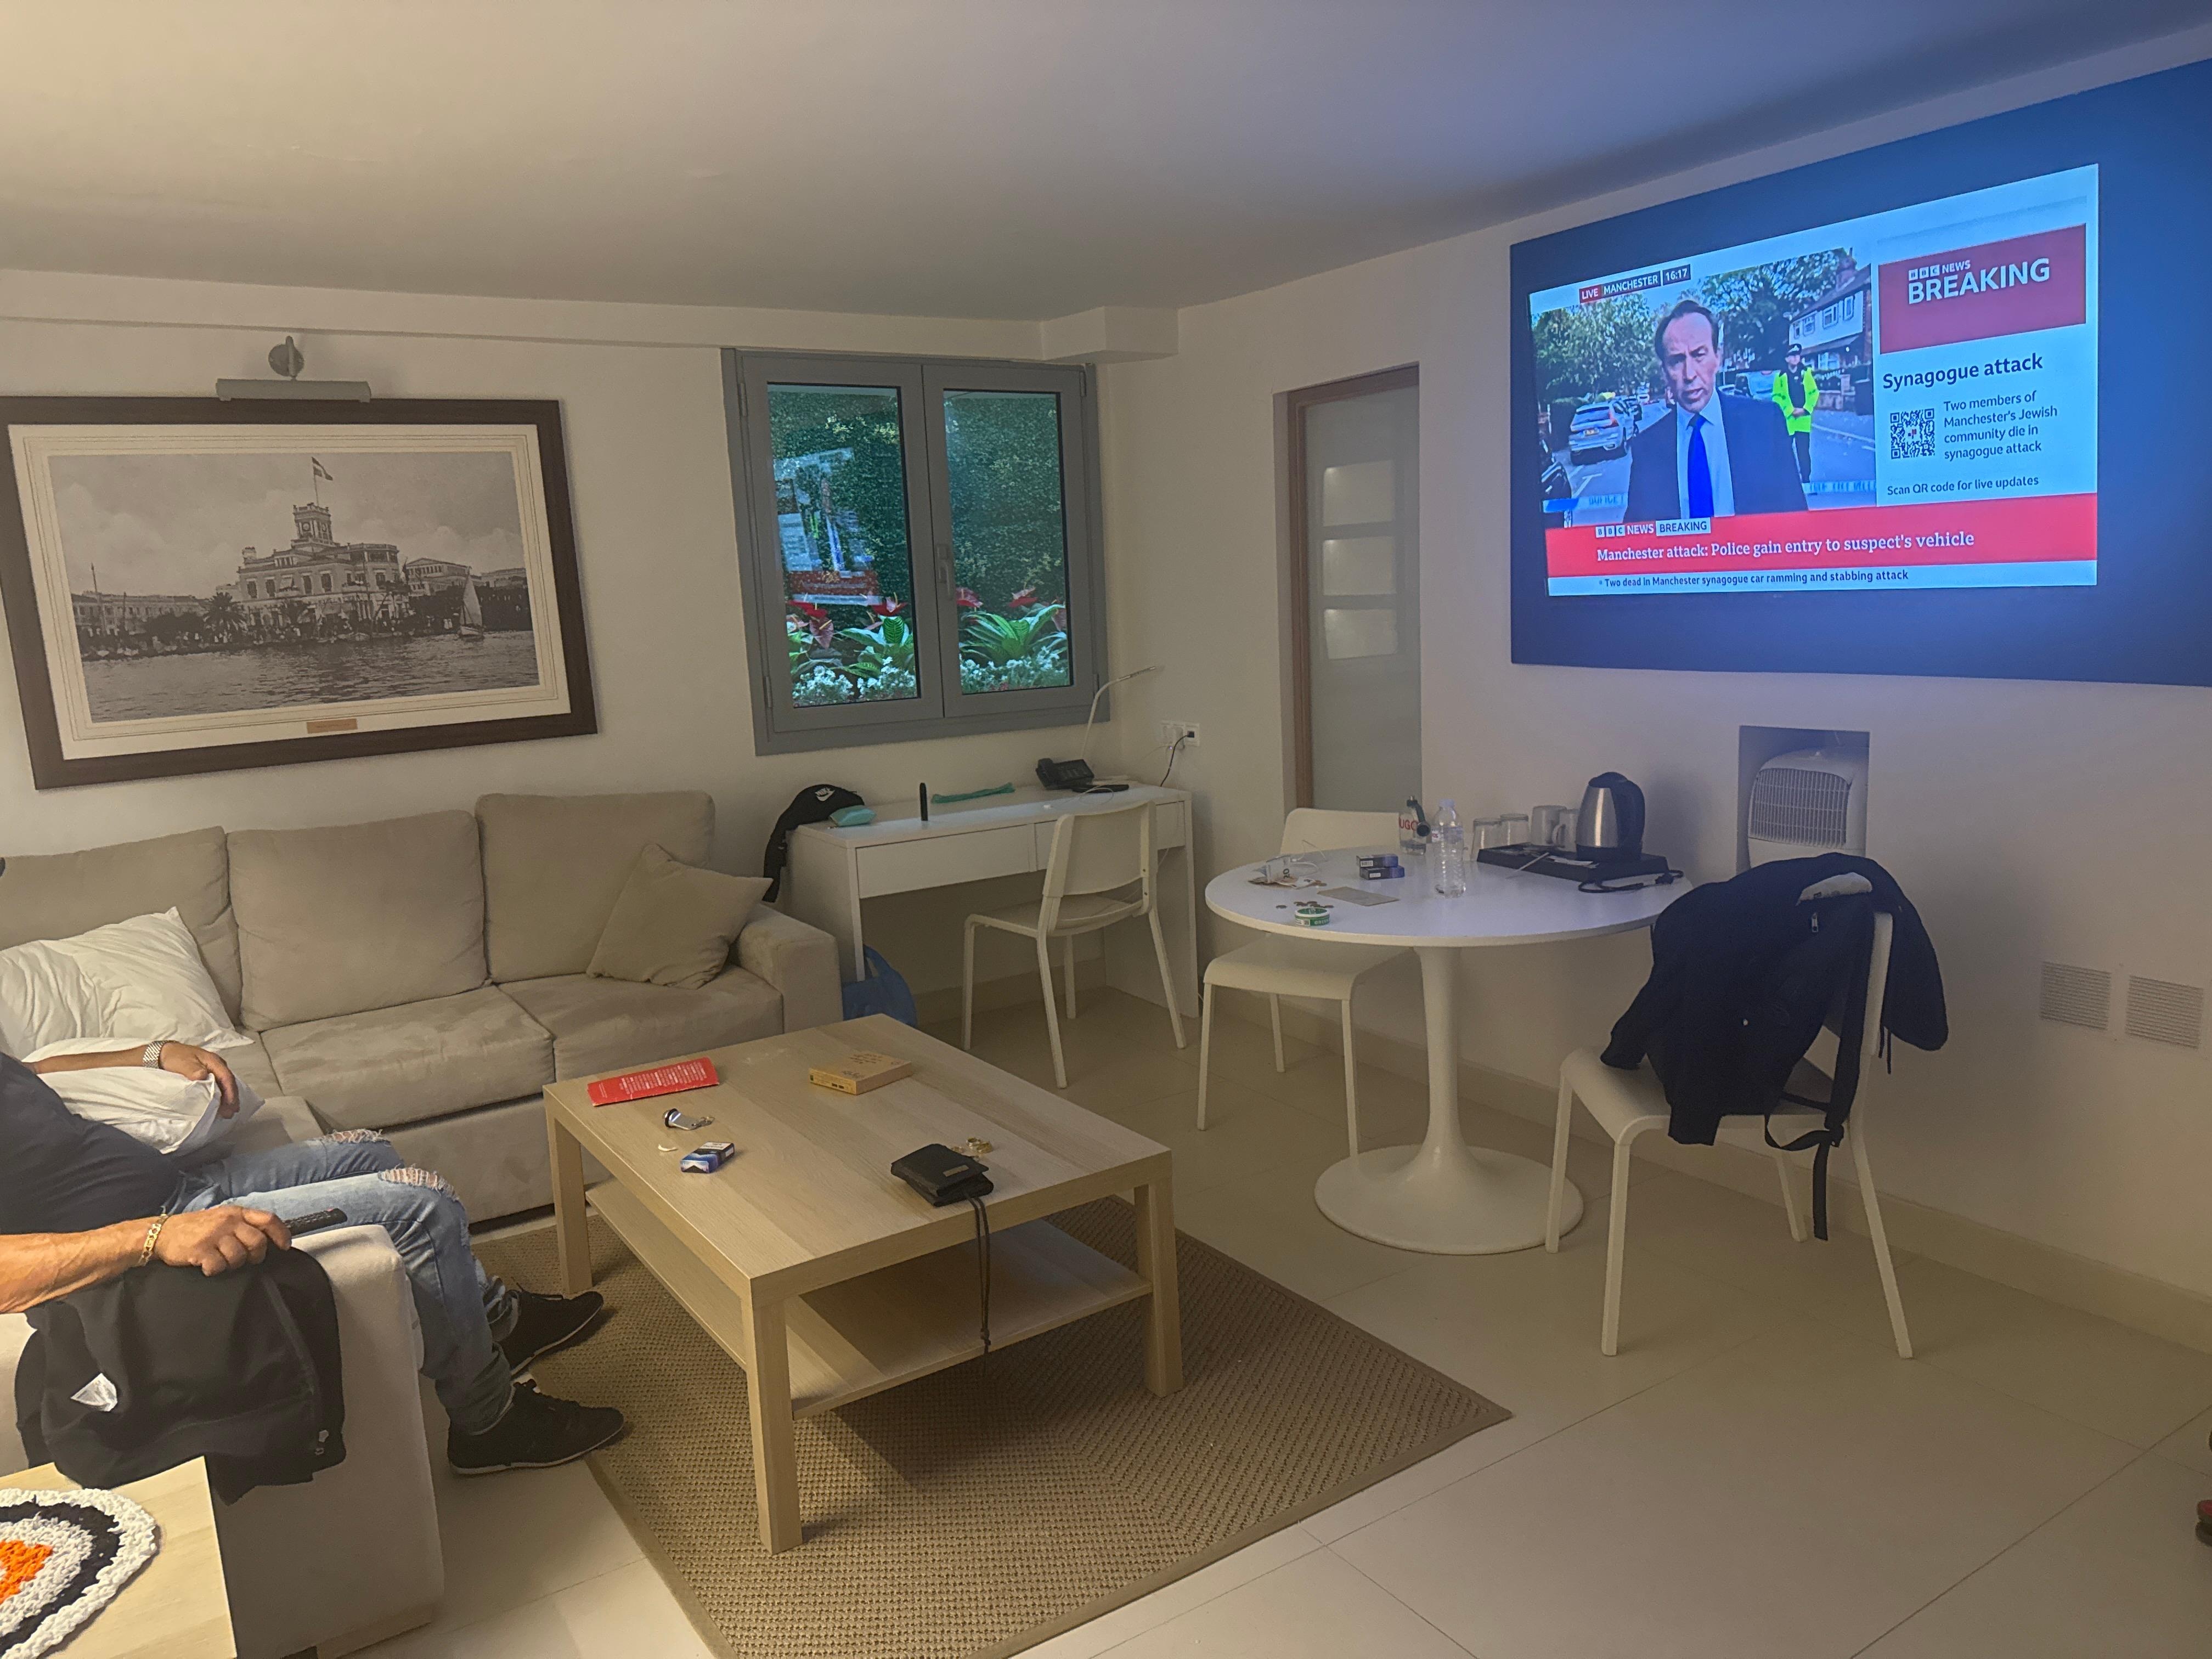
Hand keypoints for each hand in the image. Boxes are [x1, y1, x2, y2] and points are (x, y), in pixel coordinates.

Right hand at [152, 1207, 289, 1275]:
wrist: (162, 1233)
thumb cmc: (196, 1228)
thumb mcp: (222, 1218)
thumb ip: (243, 1224)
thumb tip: (268, 1238)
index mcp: (236, 1212)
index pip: (268, 1219)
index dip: (281, 1234)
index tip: (284, 1246)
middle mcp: (227, 1221)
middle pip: (257, 1242)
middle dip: (255, 1255)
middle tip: (246, 1260)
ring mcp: (214, 1235)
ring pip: (239, 1256)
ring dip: (233, 1264)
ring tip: (221, 1261)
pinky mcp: (200, 1250)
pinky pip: (218, 1266)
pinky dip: (214, 1270)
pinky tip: (207, 1265)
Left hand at [160, 1043, 239, 1114]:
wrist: (164, 1052)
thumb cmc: (174, 1057)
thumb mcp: (183, 1063)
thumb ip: (194, 1070)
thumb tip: (203, 1077)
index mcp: (213, 1061)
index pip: (226, 1077)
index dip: (230, 1092)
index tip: (230, 1105)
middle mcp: (217, 1065)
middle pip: (228, 1082)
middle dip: (231, 1097)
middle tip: (231, 1113)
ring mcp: (213, 1070)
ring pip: (225, 1084)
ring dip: (227, 1098)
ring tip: (228, 1112)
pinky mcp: (207, 1075)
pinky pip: (218, 1085)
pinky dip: (221, 1095)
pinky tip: (220, 1104)